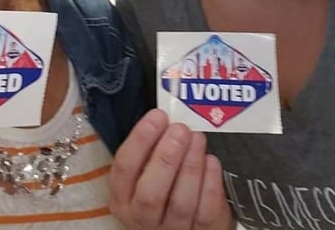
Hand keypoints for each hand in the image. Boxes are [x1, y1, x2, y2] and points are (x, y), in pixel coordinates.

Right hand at [109, 109, 232, 229]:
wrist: (186, 225)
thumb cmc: (163, 190)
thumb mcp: (145, 174)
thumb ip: (149, 152)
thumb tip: (164, 118)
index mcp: (123, 198)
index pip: (124, 168)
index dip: (140, 140)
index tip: (157, 116)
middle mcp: (142, 218)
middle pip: (150, 192)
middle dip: (166, 157)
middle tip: (180, 129)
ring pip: (180, 203)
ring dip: (190, 166)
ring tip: (198, 138)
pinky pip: (206, 213)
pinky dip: (210, 185)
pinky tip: (212, 162)